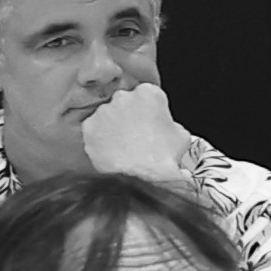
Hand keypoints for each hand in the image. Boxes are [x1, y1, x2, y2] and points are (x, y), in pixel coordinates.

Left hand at [76, 78, 192, 183]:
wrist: (143, 178)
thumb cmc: (164, 157)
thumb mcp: (182, 135)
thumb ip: (170, 123)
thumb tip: (164, 127)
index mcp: (149, 93)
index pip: (148, 94)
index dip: (151, 109)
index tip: (152, 120)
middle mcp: (123, 97)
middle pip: (125, 102)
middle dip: (130, 114)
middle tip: (138, 134)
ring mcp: (103, 111)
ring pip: (108, 116)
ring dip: (114, 126)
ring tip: (124, 147)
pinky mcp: (89, 128)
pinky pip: (94, 131)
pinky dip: (101, 139)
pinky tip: (112, 152)